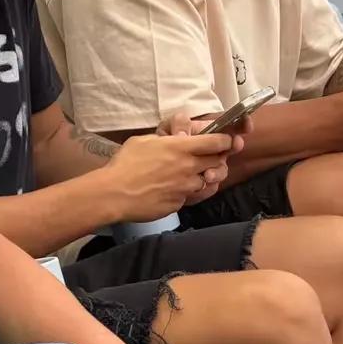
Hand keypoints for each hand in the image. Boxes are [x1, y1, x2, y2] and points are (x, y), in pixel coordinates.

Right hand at [101, 128, 234, 222]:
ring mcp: (185, 188)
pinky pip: (189, 197)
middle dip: (216, 159)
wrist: (114, 194)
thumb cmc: (125, 163)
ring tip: (185, 176)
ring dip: (200, 178)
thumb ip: (165, 140)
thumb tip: (175, 139)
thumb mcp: (144, 141)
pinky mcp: (179, 204)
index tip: (227, 141)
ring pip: (204, 182)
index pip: (217, 142)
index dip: (225, 141)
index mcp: (181, 148)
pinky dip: (185, 193)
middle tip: (208, 158)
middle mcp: (189, 168)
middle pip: (216, 162)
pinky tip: (172, 190)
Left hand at [156, 112, 247, 204]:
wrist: (152, 169)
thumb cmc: (163, 141)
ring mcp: (210, 168)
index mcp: (207, 133)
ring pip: (221, 170)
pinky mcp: (202, 187)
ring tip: (207, 175)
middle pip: (232, 148)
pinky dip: (204, 189)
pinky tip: (195, 190)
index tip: (247, 124)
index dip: (242, 123)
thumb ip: (178, 124)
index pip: (230, 126)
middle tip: (235, 144)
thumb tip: (183, 136)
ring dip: (218, 172)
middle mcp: (214, 150)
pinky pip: (209, 189)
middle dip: (234, 145)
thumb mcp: (168, 127)